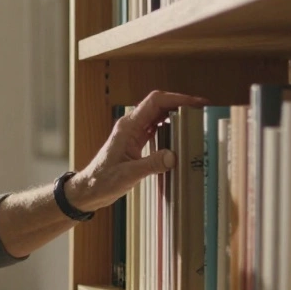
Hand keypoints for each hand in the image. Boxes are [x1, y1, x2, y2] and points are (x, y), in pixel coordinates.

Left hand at [67, 90, 208, 212]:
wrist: (88, 190)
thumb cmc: (101, 182)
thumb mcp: (128, 175)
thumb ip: (151, 164)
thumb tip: (173, 156)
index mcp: (127, 127)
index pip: (155, 102)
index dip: (177, 98)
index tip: (196, 103)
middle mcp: (130, 126)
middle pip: (159, 105)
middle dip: (181, 104)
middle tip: (202, 110)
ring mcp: (133, 134)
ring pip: (158, 116)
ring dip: (177, 115)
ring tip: (196, 119)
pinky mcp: (135, 143)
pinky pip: (155, 129)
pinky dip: (170, 128)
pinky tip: (181, 133)